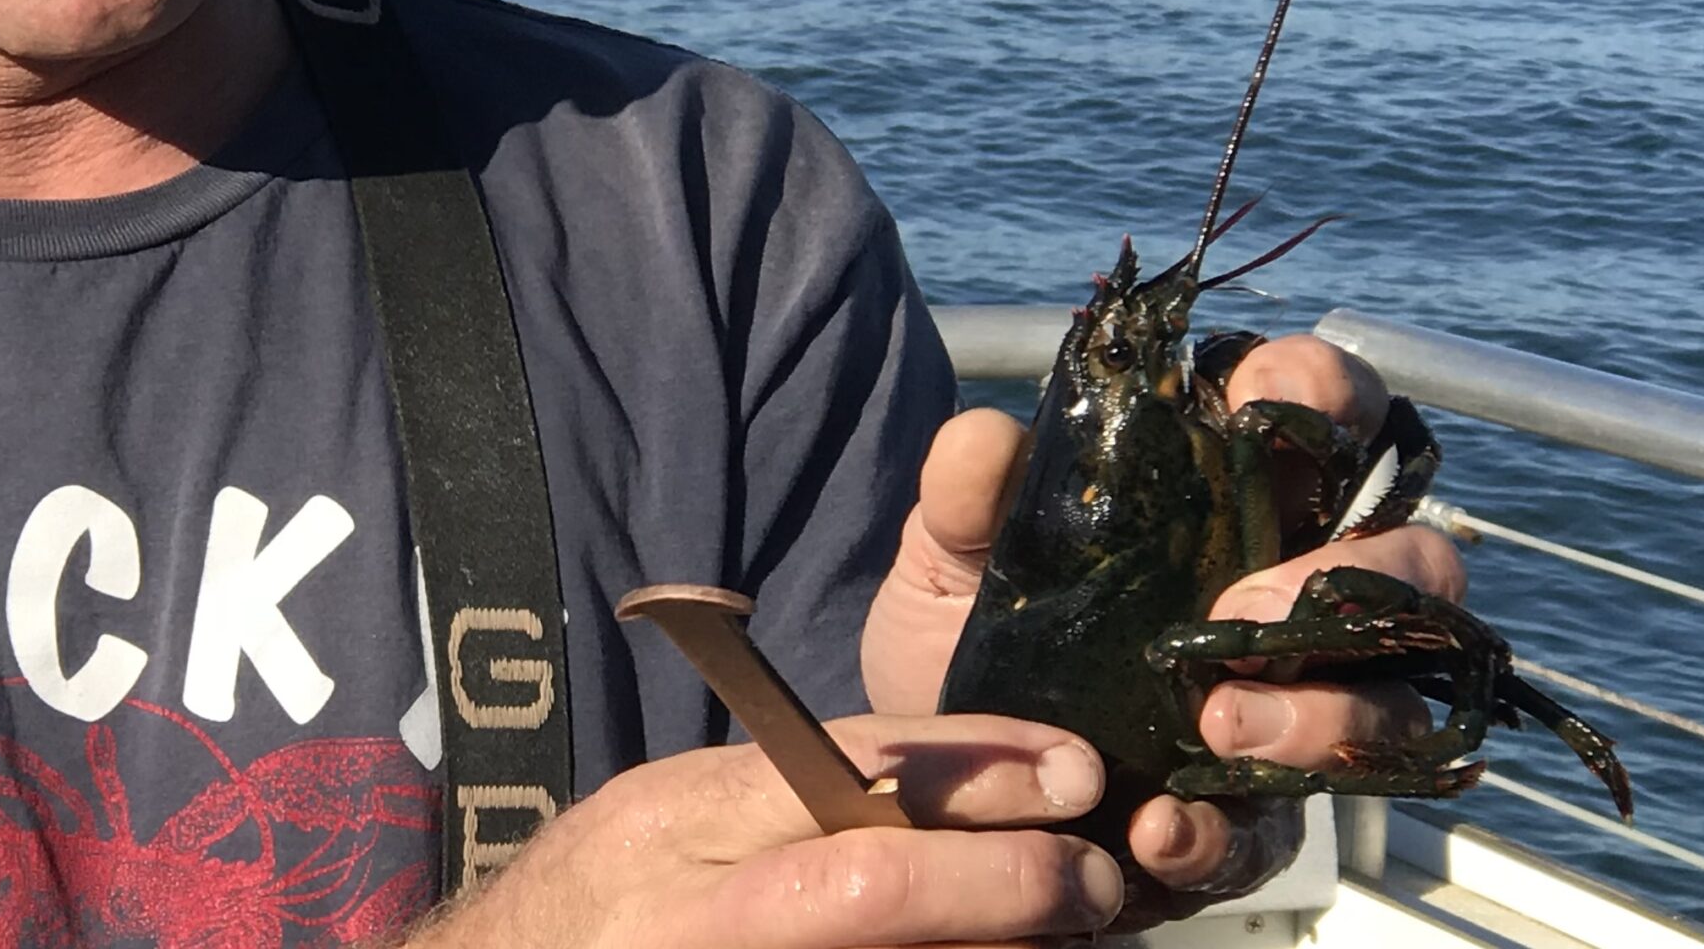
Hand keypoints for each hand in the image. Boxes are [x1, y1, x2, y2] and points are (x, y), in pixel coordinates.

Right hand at [410, 714, 1125, 947]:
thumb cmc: (607, 896)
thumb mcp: (680, 815)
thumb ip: (789, 797)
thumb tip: (944, 793)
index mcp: (685, 816)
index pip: (845, 773)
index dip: (974, 770)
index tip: (1069, 770)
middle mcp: (702, 907)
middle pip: (870, 888)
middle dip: (1004, 884)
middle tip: (1096, 879)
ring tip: (1061, 933)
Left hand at [859, 335, 1465, 897]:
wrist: (940, 782)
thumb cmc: (970, 634)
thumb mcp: (947, 554)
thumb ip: (965, 492)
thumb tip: (989, 437)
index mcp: (1228, 497)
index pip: (1323, 410)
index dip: (1321, 388)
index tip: (1268, 401)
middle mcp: (1290, 594)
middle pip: (1415, 561)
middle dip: (1364, 575)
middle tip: (1248, 607)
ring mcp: (1293, 710)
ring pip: (1390, 704)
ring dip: (1320, 714)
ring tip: (1214, 723)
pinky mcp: (1257, 816)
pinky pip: (1285, 831)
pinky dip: (1226, 831)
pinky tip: (1160, 827)